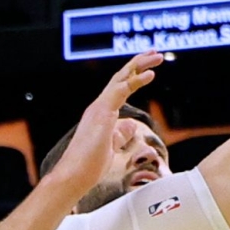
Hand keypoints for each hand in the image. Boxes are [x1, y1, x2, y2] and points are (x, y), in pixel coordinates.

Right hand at [49, 50, 169, 198]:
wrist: (73, 175)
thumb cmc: (89, 167)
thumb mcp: (111, 147)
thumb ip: (119, 134)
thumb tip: (131, 125)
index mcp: (100, 114)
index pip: (119, 88)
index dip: (134, 76)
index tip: (149, 69)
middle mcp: (98, 107)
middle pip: (120, 78)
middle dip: (138, 63)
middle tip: (155, 53)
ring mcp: (99, 108)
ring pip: (121, 78)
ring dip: (140, 65)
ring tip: (157, 56)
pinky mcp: (102, 113)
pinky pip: (121, 90)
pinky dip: (136, 80)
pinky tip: (150, 74)